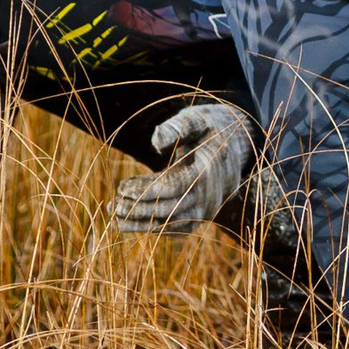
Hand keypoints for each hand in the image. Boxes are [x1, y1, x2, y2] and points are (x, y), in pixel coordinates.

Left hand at [111, 102, 253, 234]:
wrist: (235, 147)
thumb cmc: (209, 129)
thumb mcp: (197, 119)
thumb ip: (177, 128)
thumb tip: (156, 142)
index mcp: (208, 171)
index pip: (174, 187)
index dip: (146, 190)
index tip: (122, 187)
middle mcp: (209, 196)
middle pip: (169, 210)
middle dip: (138, 210)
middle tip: (113, 204)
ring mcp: (206, 210)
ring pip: (171, 225)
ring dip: (141, 224)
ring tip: (115, 218)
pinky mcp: (201, 218)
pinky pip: (176, 229)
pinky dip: (153, 229)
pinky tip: (131, 223)